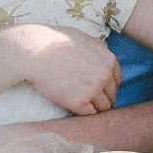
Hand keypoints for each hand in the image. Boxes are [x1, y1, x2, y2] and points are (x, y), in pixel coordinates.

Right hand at [0, 23, 121, 114]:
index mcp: (109, 60)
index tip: (96, 88)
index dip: (107, 85)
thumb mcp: (86, 38)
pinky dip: (84, 112)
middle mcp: (105, 75)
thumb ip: (100, 49)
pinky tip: (73, 105)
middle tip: (87, 97)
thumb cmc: (57, 41)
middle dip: (102, 97)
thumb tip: (106, 56)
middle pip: (112, 95)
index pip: (117, 81)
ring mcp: (94, 89)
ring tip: (80, 102)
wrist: (36, 51)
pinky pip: (90, 114)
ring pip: (104, 107)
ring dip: (94, 106)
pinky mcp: (80, 102)